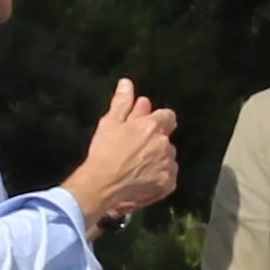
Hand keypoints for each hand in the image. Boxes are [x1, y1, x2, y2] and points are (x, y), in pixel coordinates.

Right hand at [66, 76, 178, 225]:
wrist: (101, 186)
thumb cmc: (103, 152)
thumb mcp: (109, 123)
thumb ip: (122, 102)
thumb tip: (127, 83)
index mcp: (152, 126)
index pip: (168, 116)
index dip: (158, 120)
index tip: (145, 128)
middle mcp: (165, 144)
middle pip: (166, 138)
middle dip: (155, 141)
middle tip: (136, 149)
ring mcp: (168, 166)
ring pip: (168, 158)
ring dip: (158, 159)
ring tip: (138, 167)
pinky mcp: (167, 184)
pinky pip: (168, 176)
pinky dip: (159, 177)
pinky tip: (143, 179)